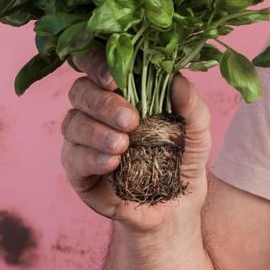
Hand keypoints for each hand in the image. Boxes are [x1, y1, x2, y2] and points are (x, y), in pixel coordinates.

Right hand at [60, 47, 212, 231]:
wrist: (176, 206)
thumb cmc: (184, 158)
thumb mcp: (197, 131)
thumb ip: (190, 104)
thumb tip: (177, 79)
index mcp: (122, 91)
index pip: (97, 64)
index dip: (96, 63)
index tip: (114, 77)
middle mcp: (96, 110)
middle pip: (80, 91)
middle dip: (103, 102)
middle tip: (130, 119)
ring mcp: (83, 140)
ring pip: (72, 123)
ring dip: (97, 131)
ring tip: (123, 145)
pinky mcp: (77, 171)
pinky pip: (73, 158)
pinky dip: (91, 157)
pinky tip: (112, 162)